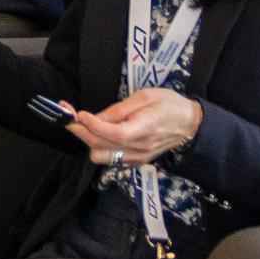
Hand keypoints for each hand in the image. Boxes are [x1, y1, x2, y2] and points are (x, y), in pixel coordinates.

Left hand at [68, 88, 205, 166]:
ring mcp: (137, 158)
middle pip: (101, 147)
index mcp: (144, 130)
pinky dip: (99, 147)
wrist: (190, 124)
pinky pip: (110, 158)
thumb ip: (119, 109)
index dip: (93, 125)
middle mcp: (139, 148)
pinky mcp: (136, 161)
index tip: (79, 114)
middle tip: (69, 116)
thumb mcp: (145, 97)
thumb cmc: (169, 105)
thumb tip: (95, 117)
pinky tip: (98, 132)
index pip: (113, 134)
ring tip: (84, 124)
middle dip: (81, 131)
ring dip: (88, 140)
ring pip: (101, 156)